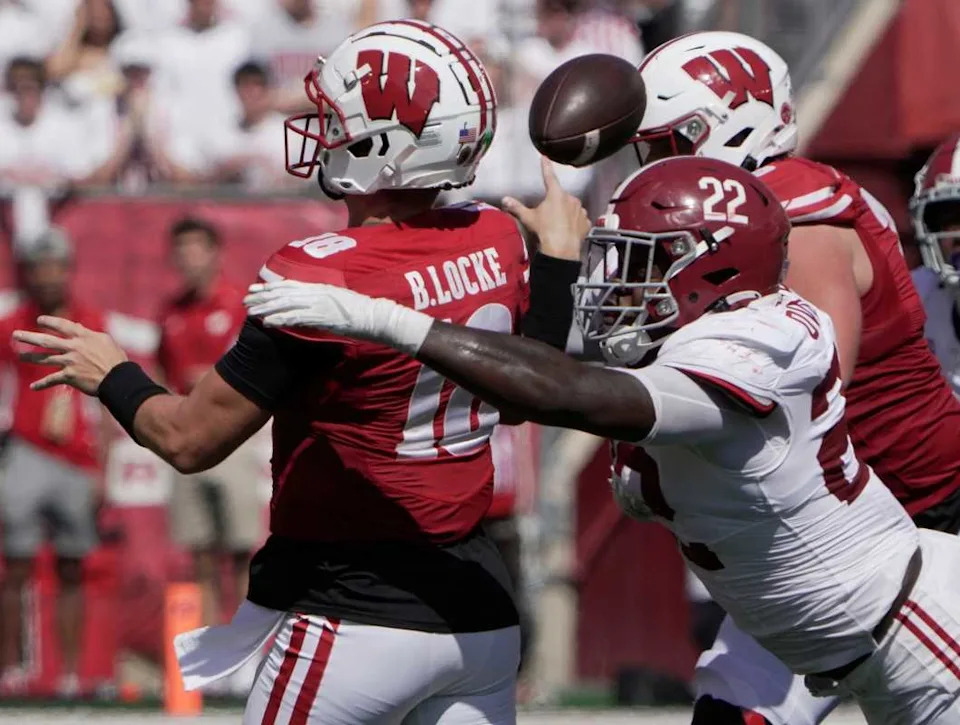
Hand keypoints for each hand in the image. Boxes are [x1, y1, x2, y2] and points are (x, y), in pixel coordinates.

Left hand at [13, 316, 127, 394]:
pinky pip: (52, 379)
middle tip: (16, 335)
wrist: (118, 378)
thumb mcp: (105, 340)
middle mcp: (73, 347)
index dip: (49, 321)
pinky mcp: (70, 376)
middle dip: (29, 337)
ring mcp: (70, 362)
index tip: (39, 320)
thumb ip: (89, 334)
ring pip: (45, 358)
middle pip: (46, 340)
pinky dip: (42, 384)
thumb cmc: (115, 358)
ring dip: (30, 358)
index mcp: (83, 337)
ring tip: (20, 357)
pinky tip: (33, 387)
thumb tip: (78, 328)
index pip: (62, 325)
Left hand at [245, 281, 433, 353]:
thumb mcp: (340, 301)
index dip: (271, 286)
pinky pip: (297, 318)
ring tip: (251, 311)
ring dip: (267, 307)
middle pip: (284, 292)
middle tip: (246, 299)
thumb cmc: (362, 312)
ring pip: (286, 304)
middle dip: (263, 295)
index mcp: (321, 287)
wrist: (377, 316)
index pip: (290, 284)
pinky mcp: (322, 316)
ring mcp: (319, 304)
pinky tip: (267, 322)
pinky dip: (280, 319)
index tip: (256, 288)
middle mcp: (317, 292)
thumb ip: (324, 300)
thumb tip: (310, 306)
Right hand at [502, 156, 589, 260]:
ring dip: (567, 212)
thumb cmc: (544, 230)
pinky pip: (580, 219)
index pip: (549, 176)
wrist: (561, 249)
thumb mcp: (529, 218)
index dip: (546, 167)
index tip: (545, 158)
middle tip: (548, 215)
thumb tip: (504, 199)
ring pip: (572, 207)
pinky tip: (568, 230)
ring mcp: (581, 210)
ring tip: (558, 224)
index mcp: (556, 194)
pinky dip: (575, 223)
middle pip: (561, 196)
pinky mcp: (586, 222)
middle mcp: (571, 198)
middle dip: (556, 202)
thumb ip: (516, 207)